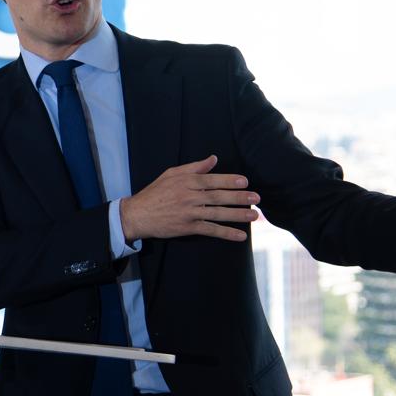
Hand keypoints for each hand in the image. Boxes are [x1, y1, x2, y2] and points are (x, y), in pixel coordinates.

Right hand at [120, 155, 258, 241]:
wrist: (138, 214)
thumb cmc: (155, 192)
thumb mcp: (171, 174)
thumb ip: (194, 167)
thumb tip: (213, 159)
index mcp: (186, 181)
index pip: (212, 180)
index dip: (229, 181)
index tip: (245, 182)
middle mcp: (190, 196)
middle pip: (219, 196)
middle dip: (239, 197)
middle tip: (256, 198)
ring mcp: (190, 213)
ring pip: (218, 213)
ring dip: (238, 215)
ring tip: (254, 216)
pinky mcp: (188, 228)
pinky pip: (211, 230)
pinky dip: (226, 233)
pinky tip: (240, 235)